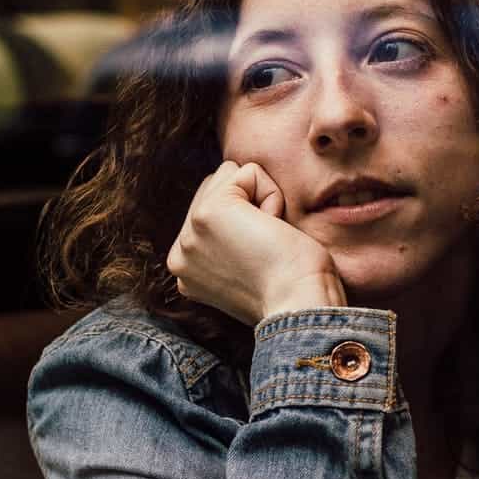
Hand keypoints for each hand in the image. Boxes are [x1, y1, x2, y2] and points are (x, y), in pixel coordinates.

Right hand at [166, 161, 345, 323]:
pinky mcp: (210, 211)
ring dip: (260, 200)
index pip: (208, 210)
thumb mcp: (243, 272)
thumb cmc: (291, 292)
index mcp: (185, 269)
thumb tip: (239, 215)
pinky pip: (249, 172)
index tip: (258, 262)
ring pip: (229, 175)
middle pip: (215, 187)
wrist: (298, 306)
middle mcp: (179, 253)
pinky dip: (272, 195)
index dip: (244, 223)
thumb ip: (226, 245)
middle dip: (248, 207)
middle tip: (265, 251)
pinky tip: (273, 229)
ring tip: (267, 241)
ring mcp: (190, 232)